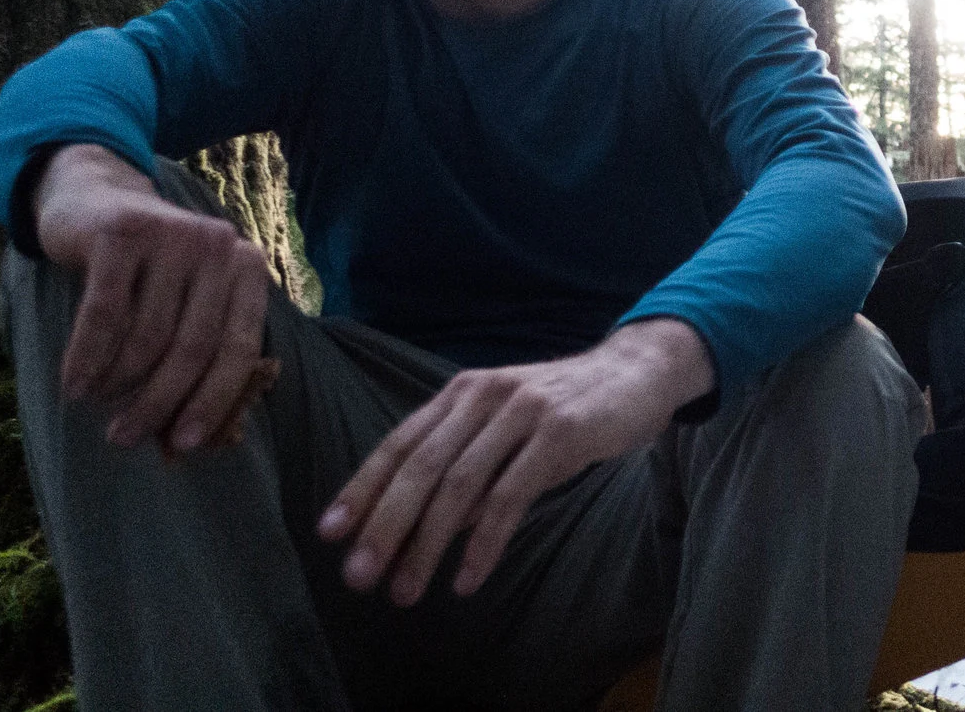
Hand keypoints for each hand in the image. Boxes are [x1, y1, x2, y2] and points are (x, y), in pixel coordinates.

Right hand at [34, 142, 273, 453]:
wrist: (94, 201)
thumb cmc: (145, 273)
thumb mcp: (182, 302)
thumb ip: (194, 355)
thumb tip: (182, 442)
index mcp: (245, 267)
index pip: (239, 348)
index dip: (212, 400)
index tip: (184, 445)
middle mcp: (217, 246)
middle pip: (192, 348)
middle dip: (157, 403)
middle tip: (123, 438)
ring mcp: (172, 235)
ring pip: (146, 336)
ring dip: (117, 383)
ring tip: (97, 402)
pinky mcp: (123, 233)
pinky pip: (104, 316)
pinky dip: (87, 359)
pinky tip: (73, 386)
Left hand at [318, 317, 715, 605]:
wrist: (635, 373)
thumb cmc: (564, 409)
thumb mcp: (506, 429)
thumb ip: (466, 468)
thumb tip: (423, 528)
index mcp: (462, 393)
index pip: (399, 443)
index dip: (361, 488)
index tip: (330, 534)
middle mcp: (483, 396)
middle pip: (419, 467)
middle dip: (383, 526)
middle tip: (359, 577)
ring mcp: (521, 412)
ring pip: (458, 486)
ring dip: (427, 545)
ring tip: (406, 591)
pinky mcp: (558, 432)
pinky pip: (510, 497)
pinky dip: (483, 543)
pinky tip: (467, 578)